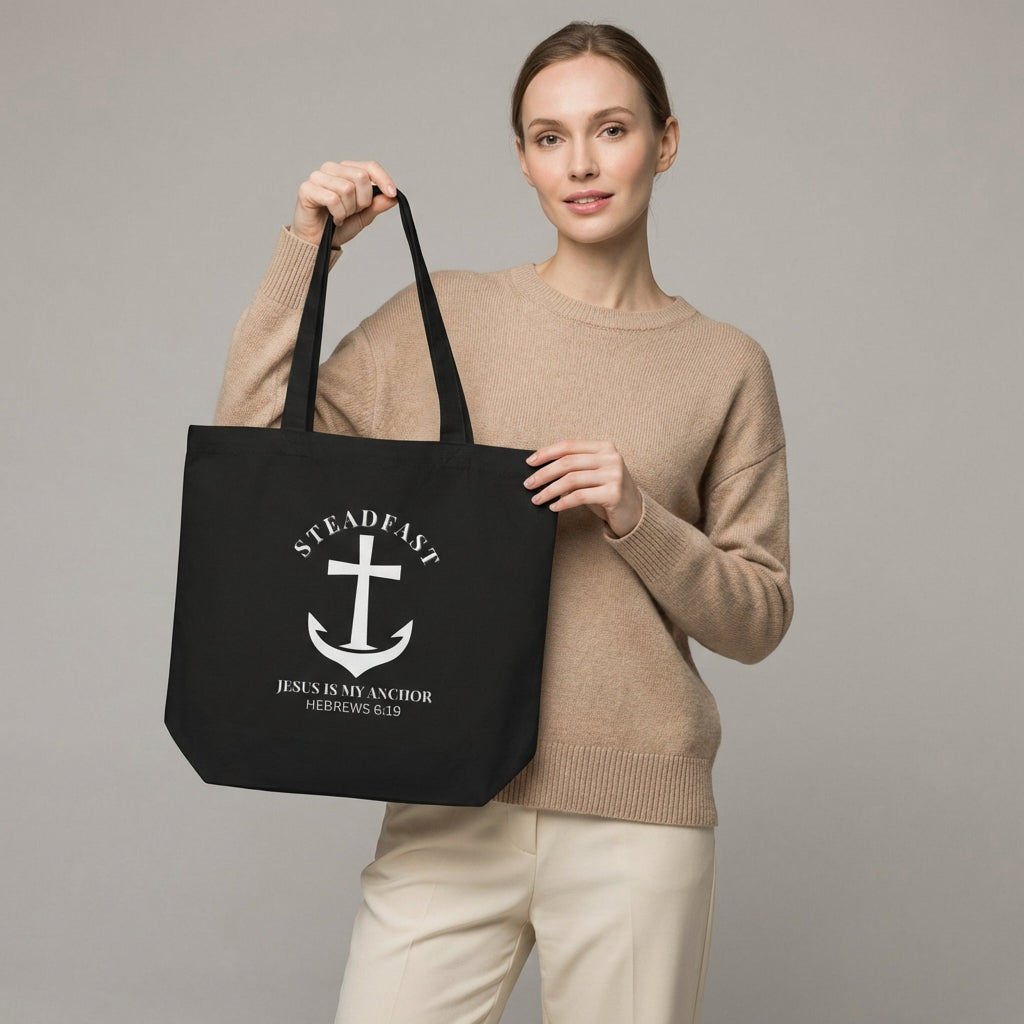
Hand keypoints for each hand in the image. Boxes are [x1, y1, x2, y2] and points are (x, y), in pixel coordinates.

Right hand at [292, 160, 397, 246]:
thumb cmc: (337, 227)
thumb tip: (394, 197)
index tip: (392, 193)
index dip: (383, 179)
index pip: (369, 166)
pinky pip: (333, 198)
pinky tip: (333, 219)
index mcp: (346, 171)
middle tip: (352, 212)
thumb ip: (377, 205)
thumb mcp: (363, 216)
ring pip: (346, 188)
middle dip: (362, 201)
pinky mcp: (307, 188)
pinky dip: (337, 213)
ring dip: (348, 209)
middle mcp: (331, 169)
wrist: (317, 242)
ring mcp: (318, 177)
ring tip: (340, 216)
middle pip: (360, 177)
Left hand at [524, 440, 642, 537]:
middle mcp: (611, 458)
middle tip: (528, 484)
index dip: (547, 453)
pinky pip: (580, 496)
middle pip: (568, 462)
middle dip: (544, 473)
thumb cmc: (608, 492)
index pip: (569, 445)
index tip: (529, 462)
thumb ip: (574, 467)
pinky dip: (563, 502)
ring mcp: (614, 475)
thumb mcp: (593, 474)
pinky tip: (554, 507)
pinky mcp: (613, 493)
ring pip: (571, 479)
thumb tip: (540, 470)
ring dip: (549, 490)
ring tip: (537, 499)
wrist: (635, 513)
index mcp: (604, 447)